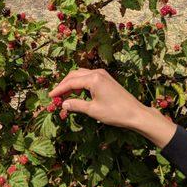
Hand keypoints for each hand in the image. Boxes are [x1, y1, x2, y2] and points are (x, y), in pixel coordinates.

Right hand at [49, 68, 176, 147]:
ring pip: (81, 75)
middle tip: (56, 96)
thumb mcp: (93, 110)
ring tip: (64, 95)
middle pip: (74, 75)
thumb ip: (76, 105)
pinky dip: (80, 83)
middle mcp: (97, 72)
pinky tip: (77, 92)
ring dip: (71, 83)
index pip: (70, 82)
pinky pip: (88, 77)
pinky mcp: (106, 78)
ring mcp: (102, 74)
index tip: (50, 96)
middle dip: (64, 85)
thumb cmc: (115, 112)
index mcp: (93, 78)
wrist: (136, 113)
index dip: (59, 89)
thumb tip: (63, 104)